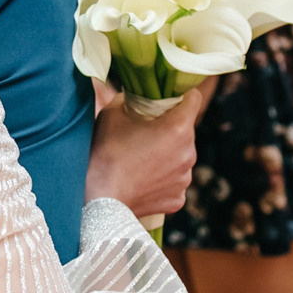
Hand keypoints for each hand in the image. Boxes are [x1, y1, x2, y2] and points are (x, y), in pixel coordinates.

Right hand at [85, 90, 200, 217]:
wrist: (99, 198)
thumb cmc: (105, 151)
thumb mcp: (113, 112)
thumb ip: (131, 98)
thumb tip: (136, 94)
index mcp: (178, 127)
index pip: (193, 99)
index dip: (180, 96)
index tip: (167, 99)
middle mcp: (189, 152)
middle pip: (185, 130)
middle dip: (169, 127)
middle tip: (144, 132)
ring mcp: (185, 178)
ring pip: (181, 156)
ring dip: (167, 154)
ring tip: (140, 159)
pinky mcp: (178, 198)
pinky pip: (174, 181)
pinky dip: (162, 178)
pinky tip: (142, 179)